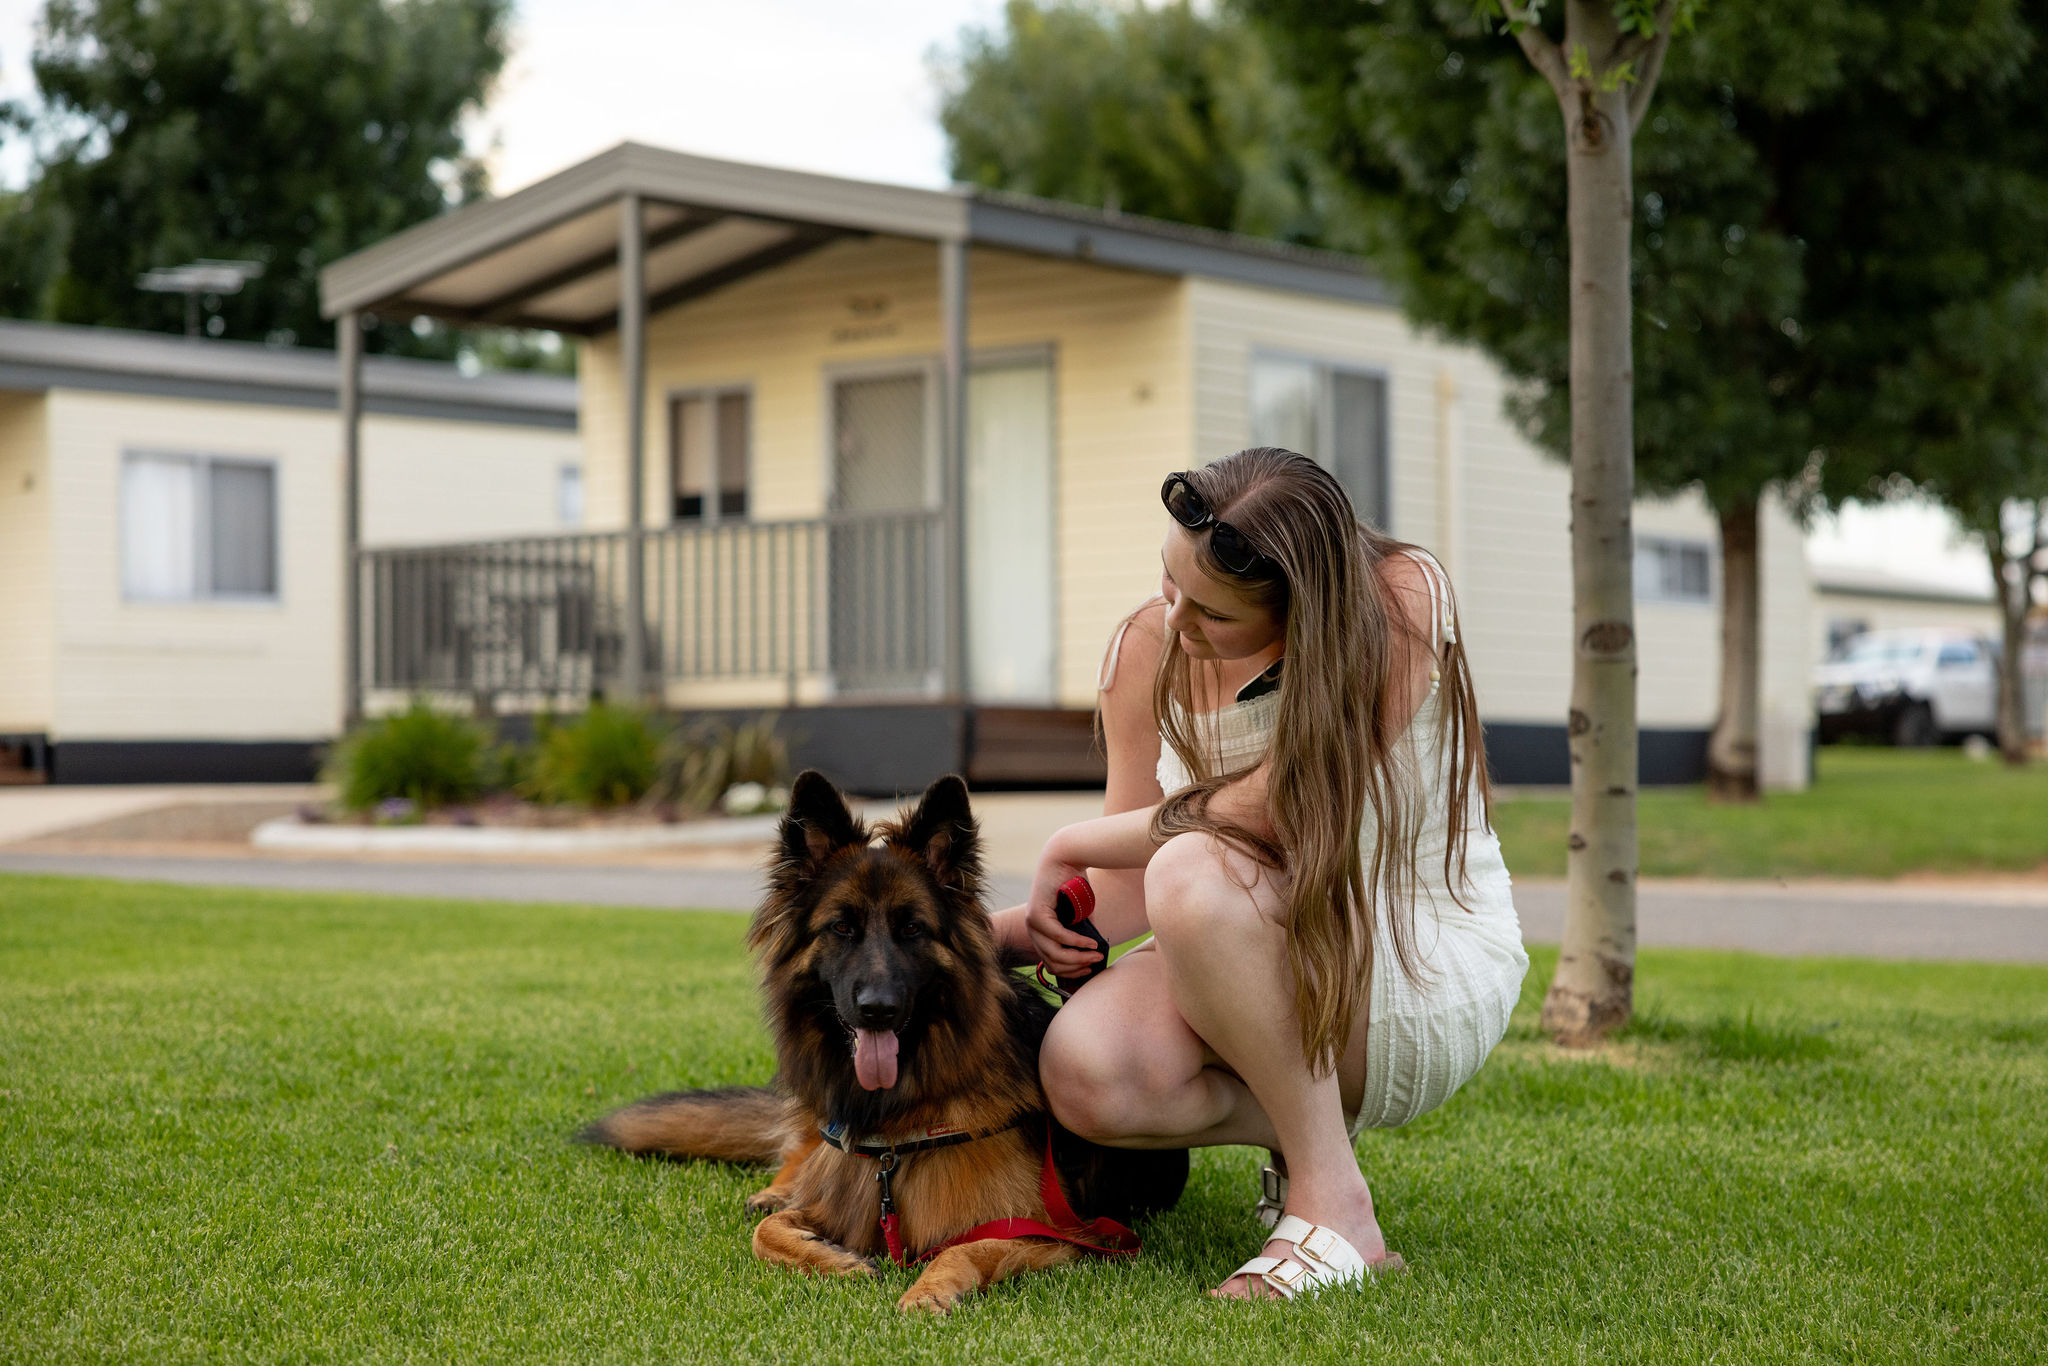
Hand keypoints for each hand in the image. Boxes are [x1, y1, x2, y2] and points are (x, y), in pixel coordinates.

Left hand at [1024, 833, 1100, 976]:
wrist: (1067, 859)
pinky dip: (1077, 943)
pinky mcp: (1036, 914)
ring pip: (1055, 953)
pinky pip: (1058, 936)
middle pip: (1053, 963)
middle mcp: (1032, 930)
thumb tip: (1092, 958)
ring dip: (1079, 957)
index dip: (1071, 971)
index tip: (1089, 969)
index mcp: (1040, 933)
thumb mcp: (1080, 917)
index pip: (1051, 964)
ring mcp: (1032, 923)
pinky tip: (1091, 943)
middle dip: (1078, 966)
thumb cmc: (1075, 886)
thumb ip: (1081, 935)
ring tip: (1096, 954)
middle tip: (1097, 961)